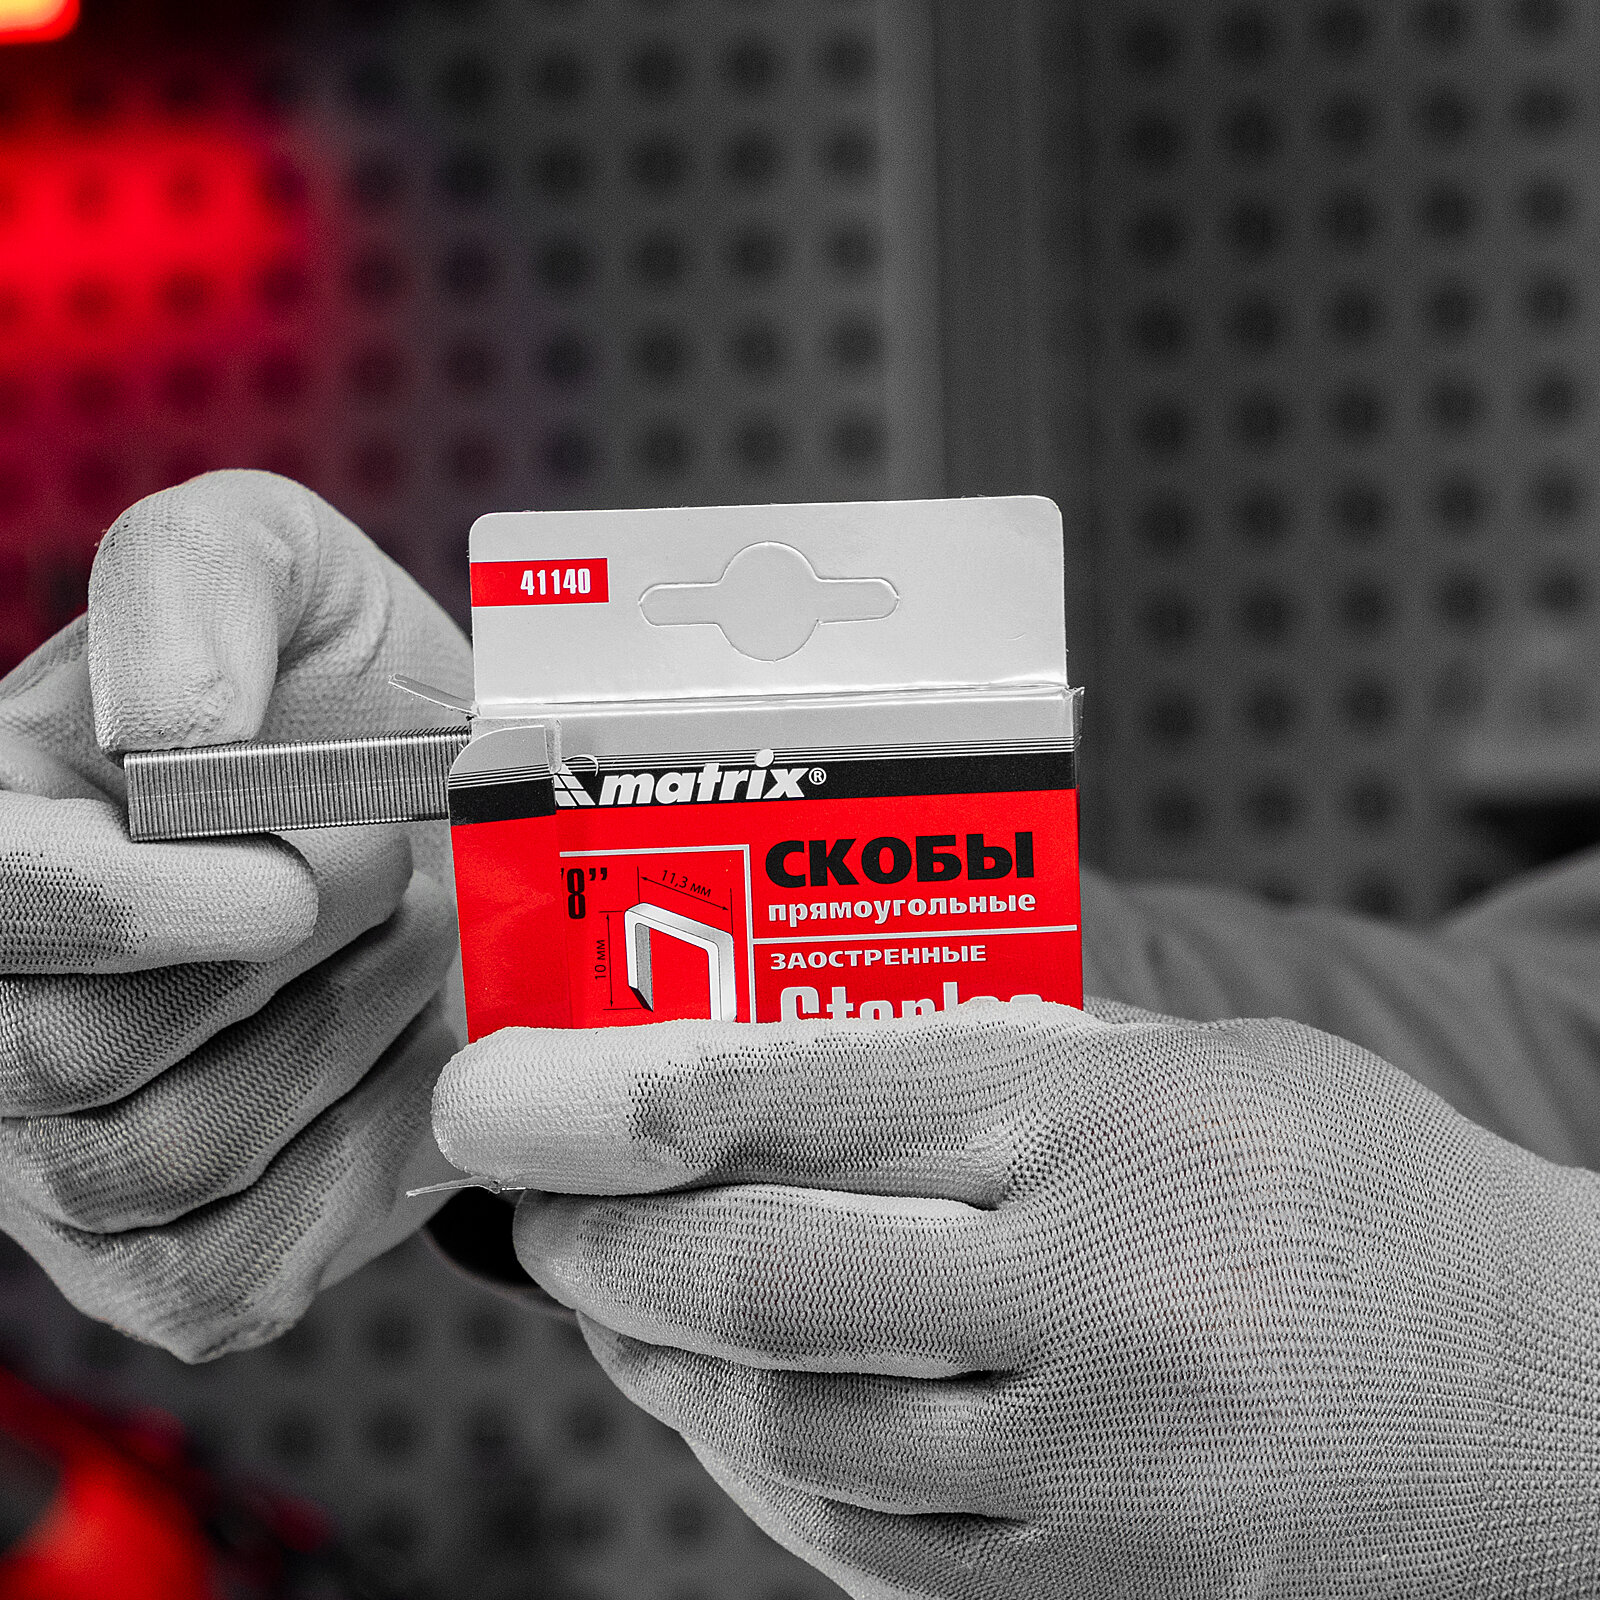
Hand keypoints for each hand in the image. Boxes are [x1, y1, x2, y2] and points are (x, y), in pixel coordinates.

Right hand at [0, 470, 469, 1360]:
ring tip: (412, 943)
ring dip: (338, 1040)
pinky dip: (356, 1165)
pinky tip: (410, 1063)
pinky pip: (232, 1274)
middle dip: (283, 963)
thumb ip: (192, 580)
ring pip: (162, 1162)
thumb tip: (164, 733)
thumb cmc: (353, 711)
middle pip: (66, 1058)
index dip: (124, 905)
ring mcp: (67, 1166)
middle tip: (390, 873)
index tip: (295, 873)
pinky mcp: (178, 1265)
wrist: (462, 848)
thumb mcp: (283, 570)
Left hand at [432, 997, 1599, 1596]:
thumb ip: (998, 1062)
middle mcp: (1112, 1321)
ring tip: (612, 1310)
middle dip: (610, 1249)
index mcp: (1129, 1140)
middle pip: (776, 1285)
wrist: (1559, 1418)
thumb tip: (780, 1071)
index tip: (511, 1103)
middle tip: (535, 1215)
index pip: (821, 1105)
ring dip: (668, 1371)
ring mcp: (1109, 1493)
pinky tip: (730, 1417)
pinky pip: (874, 1554)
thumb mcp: (1199, 1070)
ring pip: (799, 1439)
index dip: (629, 1103)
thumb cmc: (1368, 1201)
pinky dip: (768, 1477)